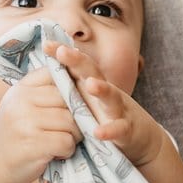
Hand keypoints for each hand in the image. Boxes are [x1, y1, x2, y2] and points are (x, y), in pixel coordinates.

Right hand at [0, 67, 82, 182]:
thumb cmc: (14, 134)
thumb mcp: (20, 105)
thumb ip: (43, 92)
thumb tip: (81, 81)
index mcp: (21, 89)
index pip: (56, 75)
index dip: (72, 87)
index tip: (73, 103)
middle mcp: (21, 101)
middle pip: (68, 99)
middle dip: (77, 116)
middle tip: (70, 129)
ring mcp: (25, 123)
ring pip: (70, 121)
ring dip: (73, 135)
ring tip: (62, 142)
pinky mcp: (32, 144)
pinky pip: (66, 141)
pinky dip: (67, 150)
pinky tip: (57, 153)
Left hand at [45, 41, 166, 167]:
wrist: (140, 138)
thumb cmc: (108, 117)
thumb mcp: (88, 101)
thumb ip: (70, 89)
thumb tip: (42, 77)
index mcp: (93, 85)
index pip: (78, 65)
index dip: (63, 54)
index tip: (46, 44)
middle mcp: (106, 93)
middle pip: (93, 72)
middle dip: (78, 61)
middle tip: (63, 51)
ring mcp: (118, 109)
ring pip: (111, 96)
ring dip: (102, 89)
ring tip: (91, 84)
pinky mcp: (127, 129)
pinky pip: (118, 129)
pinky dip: (109, 130)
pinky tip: (98, 132)